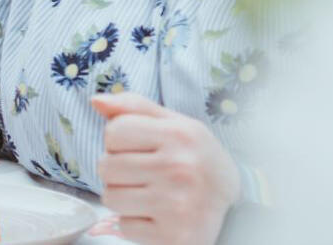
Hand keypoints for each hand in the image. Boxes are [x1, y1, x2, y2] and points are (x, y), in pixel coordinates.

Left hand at [92, 93, 237, 244]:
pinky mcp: (173, 235)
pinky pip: (124, 226)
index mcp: (180, 135)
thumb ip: (134, 107)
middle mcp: (179, 168)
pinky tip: (158, 216)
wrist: (237, 208)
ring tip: (150, 195)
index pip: (113, 132)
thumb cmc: (196, 161)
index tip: (141, 150)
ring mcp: (176, 204)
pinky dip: (135, 223)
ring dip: (123, 198)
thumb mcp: (175, 125)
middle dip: (118, 171)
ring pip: (110, 197)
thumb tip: (96, 100)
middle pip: (106, 166)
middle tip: (146, 175)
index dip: (119, 142)